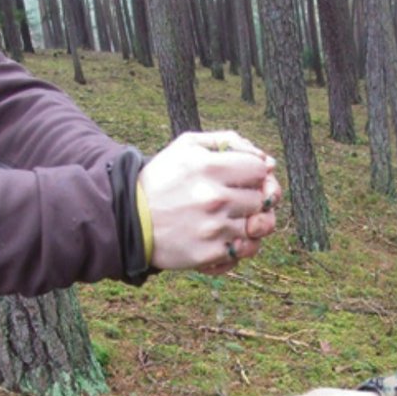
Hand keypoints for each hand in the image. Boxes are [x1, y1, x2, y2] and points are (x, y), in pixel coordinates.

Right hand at [139, 131, 281, 273]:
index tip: (245, 179)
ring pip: (260, 228)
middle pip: (263, 199)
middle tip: (236, 201)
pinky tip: (223, 238)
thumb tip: (266, 160)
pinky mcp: (209, 254)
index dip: (256, 173)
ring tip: (232, 221)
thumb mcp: (187, 146)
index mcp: (210, 167)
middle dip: (254, 199)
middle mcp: (215, 198)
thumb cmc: (162, 180)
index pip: (260, 169)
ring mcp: (214, 228)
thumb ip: (228, 141)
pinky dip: (239, 246)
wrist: (129, 219)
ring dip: (251, 224)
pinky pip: (245, 251)